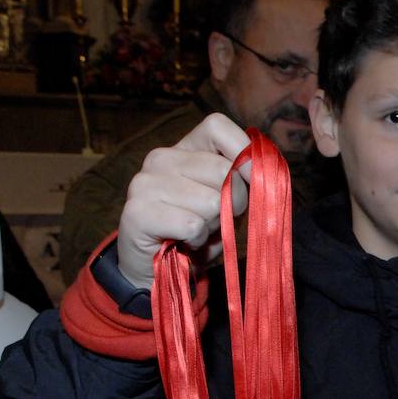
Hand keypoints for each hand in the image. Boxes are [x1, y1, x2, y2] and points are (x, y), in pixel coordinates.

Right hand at [117, 113, 251, 289]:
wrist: (158, 272)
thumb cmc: (198, 233)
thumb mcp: (229, 202)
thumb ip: (243, 181)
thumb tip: (260, 170)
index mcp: (183, 148)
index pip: (217, 126)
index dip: (243, 152)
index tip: (254, 180)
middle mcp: (160, 158)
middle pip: (223, 170)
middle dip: (234, 203)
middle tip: (214, 220)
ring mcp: (144, 183)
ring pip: (212, 202)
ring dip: (212, 225)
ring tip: (195, 232)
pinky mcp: (137, 212)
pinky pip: (192, 225)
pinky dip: (197, 240)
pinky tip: (183, 242)